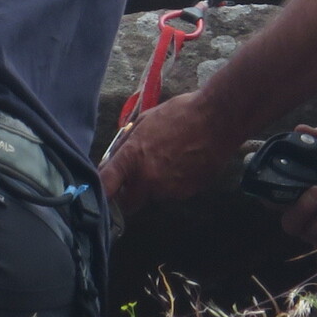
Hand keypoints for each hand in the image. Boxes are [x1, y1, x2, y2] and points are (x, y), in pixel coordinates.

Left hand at [100, 89, 242, 214]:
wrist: (218, 120)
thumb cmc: (180, 114)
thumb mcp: (145, 121)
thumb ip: (125, 143)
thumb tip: (112, 160)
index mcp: (132, 157)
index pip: (106, 185)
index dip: (100, 192)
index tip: (98, 194)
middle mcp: (147, 179)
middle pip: (129, 203)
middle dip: (129, 195)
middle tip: (136, 178)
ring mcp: (169, 189)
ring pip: (153, 196)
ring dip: (154, 185)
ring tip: (169, 160)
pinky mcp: (187, 193)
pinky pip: (172, 193)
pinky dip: (173, 183)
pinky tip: (183, 163)